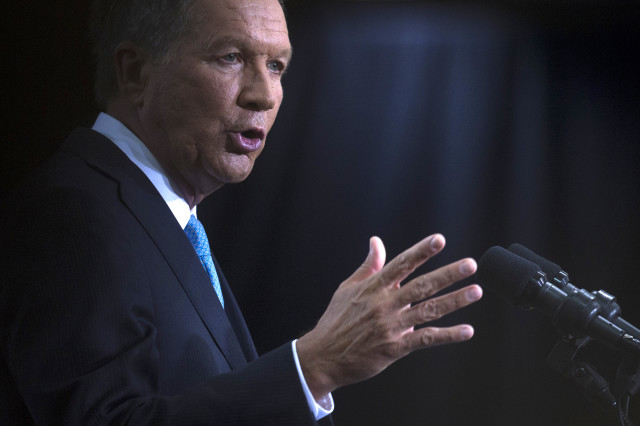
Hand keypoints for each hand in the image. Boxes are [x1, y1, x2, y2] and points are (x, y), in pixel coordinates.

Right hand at [296, 234, 481, 399]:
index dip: (421, 251)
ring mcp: (391, 326)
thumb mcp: (347, 288)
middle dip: (447, 274)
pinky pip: (426, 339)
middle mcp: (384, 304)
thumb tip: (376, 241)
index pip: (401, 264)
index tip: (439, 240)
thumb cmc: (335, 321)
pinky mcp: (395, 347)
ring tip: (475, 291)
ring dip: (454, 301)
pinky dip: (447, 335)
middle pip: (421, 285)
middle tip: (470, 264)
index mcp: (373, 287)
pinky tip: (466, 331)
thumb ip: (368, 265)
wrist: (323, 356)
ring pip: (428, 311)